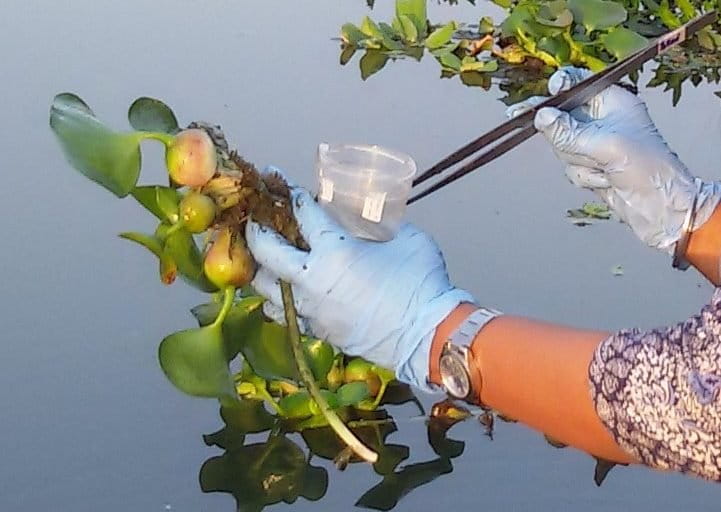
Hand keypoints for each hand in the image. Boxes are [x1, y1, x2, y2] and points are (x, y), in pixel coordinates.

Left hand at [246, 175, 474, 389]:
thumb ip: (378, 222)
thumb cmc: (421, 282)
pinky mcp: (317, 331)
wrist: (427, 336)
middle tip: (256, 218)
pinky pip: (283, 313)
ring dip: (261, 269)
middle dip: (256, 229)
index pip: (302, 213)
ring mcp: (311, 309)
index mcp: (335, 251)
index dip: (289, 192)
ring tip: (265, 258)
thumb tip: (362, 215)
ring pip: (265, 288)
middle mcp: (312, 280)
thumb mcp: (406, 237)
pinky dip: (277, 299)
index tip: (277, 179)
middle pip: (266, 250)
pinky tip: (283, 291)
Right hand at [507, 66, 720, 252]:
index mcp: (611, 101)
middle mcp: (601, 118)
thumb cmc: (644, 168)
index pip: (577, 83)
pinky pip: (568, 165)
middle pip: (560, 117)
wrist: (658, 205)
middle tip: (547, 134)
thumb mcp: (602, 145)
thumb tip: (540, 116)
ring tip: (601, 169)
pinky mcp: (590, 164)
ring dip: (576, 160)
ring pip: (561, 145)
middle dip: (564, 136)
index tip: (546, 98)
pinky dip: (582, 175)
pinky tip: (603, 181)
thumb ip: (566, 132)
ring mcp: (594, 142)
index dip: (559, 88)